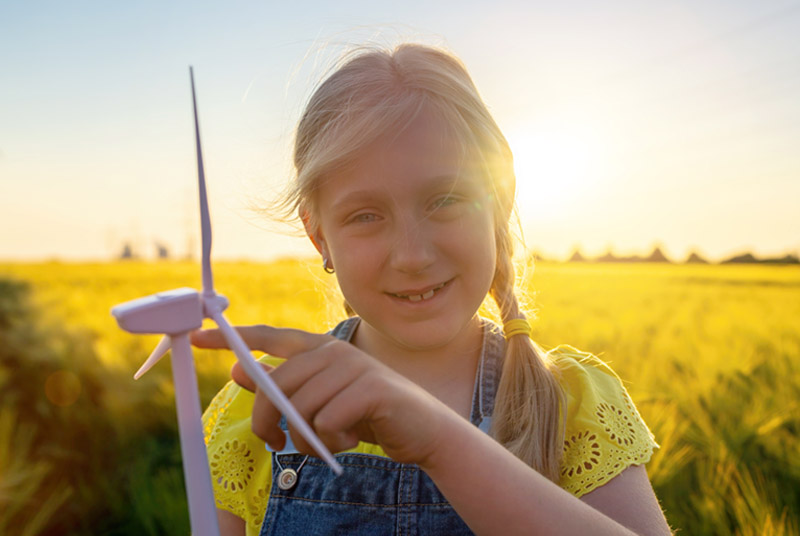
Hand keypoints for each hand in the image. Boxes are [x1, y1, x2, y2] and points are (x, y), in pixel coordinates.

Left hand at [191, 325, 450, 465]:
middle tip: (275, 443)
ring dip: (306, 439)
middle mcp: (335, 351)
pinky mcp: (371, 389)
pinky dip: (331, 442)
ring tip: (327, 444)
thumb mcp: (322, 403)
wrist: (422, 429)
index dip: (233, 338)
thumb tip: (240, 372)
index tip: (198, 335)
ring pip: (300, 408)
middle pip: (276, 383)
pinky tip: (350, 441)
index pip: (271, 337)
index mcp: (321, 350)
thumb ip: (286, 388)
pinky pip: (326, 423)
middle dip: (265, 420)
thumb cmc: (367, 416)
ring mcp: (355, 366)